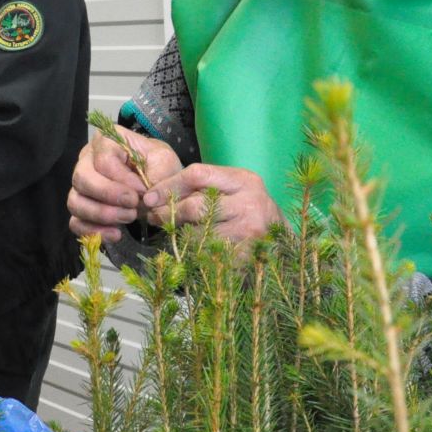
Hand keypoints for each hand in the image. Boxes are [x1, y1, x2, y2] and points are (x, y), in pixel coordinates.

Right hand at [68, 128, 183, 240]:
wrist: (155, 182)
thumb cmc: (156, 166)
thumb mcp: (165, 161)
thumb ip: (158, 173)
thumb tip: (144, 197)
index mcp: (106, 142)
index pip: (104, 161)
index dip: (123, 180)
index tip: (143, 191)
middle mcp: (86, 160)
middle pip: (82, 179)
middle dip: (109, 197)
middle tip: (133, 207)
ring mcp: (80, 186)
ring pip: (75, 202)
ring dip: (101, 215)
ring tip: (128, 219)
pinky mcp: (81, 207)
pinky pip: (75, 222)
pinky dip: (93, 232)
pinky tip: (116, 234)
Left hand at [144, 162, 281, 244]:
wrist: (281, 242)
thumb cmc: (246, 211)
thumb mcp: (230, 190)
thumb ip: (199, 187)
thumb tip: (153, 198)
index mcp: (244, 180)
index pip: (197, 174)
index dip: (168, 186)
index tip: (150, 197)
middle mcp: (250, 204)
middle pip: (196, 207)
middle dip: (169, 213)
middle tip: (155, 218)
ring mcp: (249, 233)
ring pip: (198, 234)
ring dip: (180, 235)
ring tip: (178, 233)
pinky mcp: (245, 257)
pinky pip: (206, 255)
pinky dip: (193, 252)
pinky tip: (194, 249)